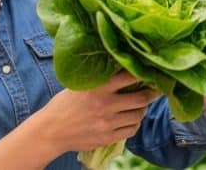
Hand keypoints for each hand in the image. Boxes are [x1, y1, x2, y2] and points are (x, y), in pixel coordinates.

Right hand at [35, 71, 160, 153]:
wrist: (50, 131)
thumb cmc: (64, 104)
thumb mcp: (80, 85)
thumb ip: (101, 79)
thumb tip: (122, 68)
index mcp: (99, 88)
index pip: (130, 77)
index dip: (144, 74)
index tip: (151, 71)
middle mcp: (106, 105)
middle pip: (141, 98)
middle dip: (152, 94)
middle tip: (155, 90)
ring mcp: (108, 123)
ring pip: (138, 115)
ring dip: (142, 109)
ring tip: (140, 105)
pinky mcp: (108, 137)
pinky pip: (131, 130)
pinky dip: (134, 124)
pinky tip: (131, 119)